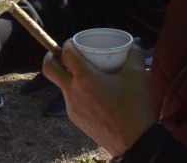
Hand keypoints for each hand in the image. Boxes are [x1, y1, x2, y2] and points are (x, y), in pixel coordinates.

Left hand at [43, 40, 155, 155]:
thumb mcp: (138, 77)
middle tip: (59, 54)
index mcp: (85, 77)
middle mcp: (73, 91)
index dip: (67, 44)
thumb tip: (135, 43)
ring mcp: (72, 107)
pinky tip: (92, 95)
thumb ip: (134, 56)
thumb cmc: (135, 108)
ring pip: (61, 86)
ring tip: (85, 75)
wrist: (135, 143)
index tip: (74, 42)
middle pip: (49, 69)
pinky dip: (77, 93)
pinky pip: (71, 101)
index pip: (66, 53)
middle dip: (50, 58)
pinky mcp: (76, 119)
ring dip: (67, 78)